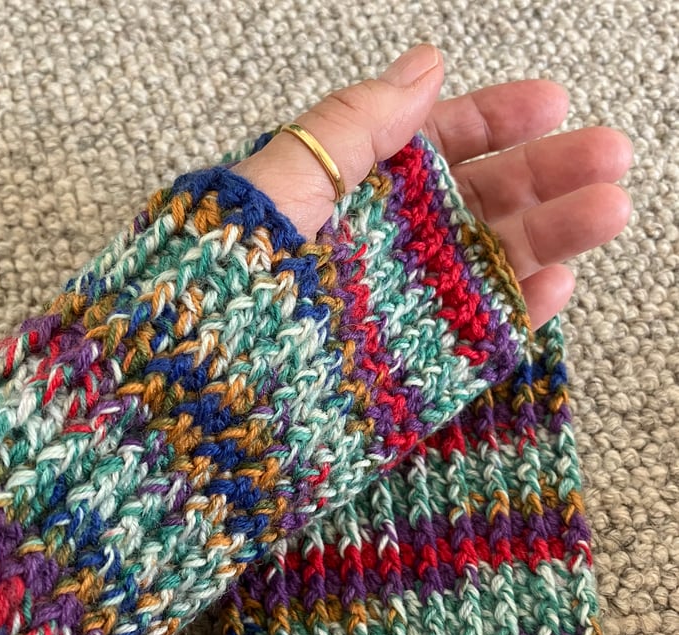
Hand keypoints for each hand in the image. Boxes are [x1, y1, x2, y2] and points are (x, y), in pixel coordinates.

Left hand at [233, 45, 632, 328]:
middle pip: (476, 202)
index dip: (491, 121)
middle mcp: (382, 248)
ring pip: (489, 264)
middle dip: (543, 174)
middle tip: (607, 154)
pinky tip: (560, 282)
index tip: (551, 102)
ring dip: (552, 236)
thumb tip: (427, 63)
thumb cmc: (222, 283)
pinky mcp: (413, 368)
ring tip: (608, 207)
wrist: (199, 398)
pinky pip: (478, 334)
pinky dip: (520, 311)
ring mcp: (402, 307)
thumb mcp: (275, 184)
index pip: (432, 146)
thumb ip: (351, 125)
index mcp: (350, 195)